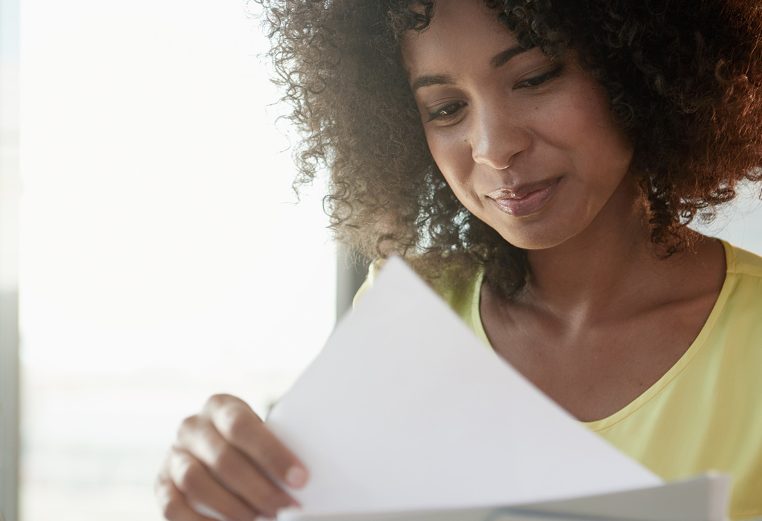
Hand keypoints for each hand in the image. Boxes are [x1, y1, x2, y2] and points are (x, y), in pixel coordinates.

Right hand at [156, 394, 307, 519]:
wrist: (217, 451)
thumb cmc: (250, 445)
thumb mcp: (261, 436)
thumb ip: (272, 451)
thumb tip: (298, 481)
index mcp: (220, 406)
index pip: (242, 426)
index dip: (272, 454)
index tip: (300, 479)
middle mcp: (192, 427)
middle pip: (222, 459)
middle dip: (258, 489)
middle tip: (284, 507)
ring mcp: (173, 455)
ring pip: (195, 482)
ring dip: (231, 507)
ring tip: (259, 519)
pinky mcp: (161, 484)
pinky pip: (173, 507)